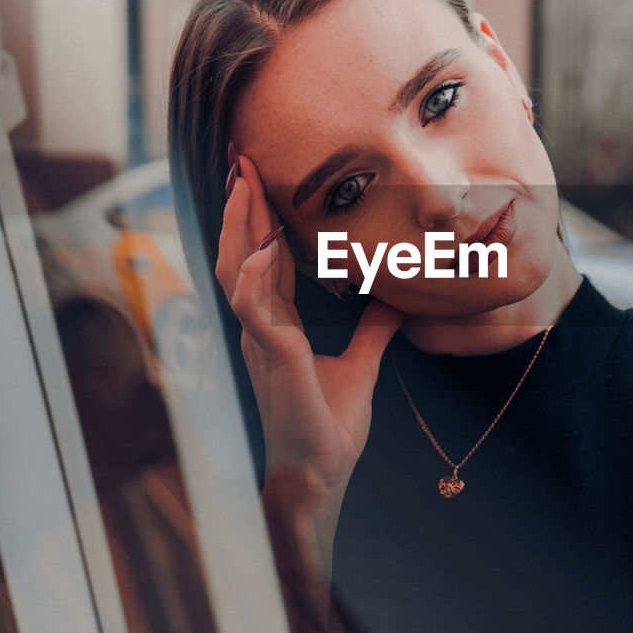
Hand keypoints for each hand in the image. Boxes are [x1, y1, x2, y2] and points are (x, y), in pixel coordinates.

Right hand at [215, 155, 401, 531]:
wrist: (320, 474)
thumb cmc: (329, 427)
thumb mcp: (361, 364)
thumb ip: (374, 329)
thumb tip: (397, 301)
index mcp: (276, 325)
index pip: (263, 259)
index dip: (260, 218)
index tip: (260, 178)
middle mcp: (259, 326)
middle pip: (241, 252)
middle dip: (242, 205)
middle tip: (242, 158)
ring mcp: (258, 339)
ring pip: (236, 269)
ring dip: (240, 224)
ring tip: (245, 183)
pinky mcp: (269, 356)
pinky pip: (250, 307)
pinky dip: (253, 275)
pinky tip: (262, 247)